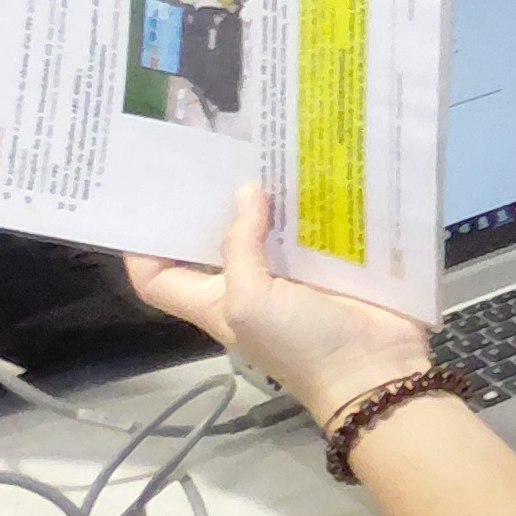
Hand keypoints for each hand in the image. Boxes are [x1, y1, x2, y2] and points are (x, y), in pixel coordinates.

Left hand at [127, 185, 435, 426]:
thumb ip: (240, 247)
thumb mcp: (250, 302)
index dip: (143, 250)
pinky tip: (313, 168)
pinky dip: (311, 200)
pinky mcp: (331, 263)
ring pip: (267, 226)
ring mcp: (291, 273)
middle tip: (210, 155)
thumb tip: (245, 192)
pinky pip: (313, 224)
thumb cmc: (299, 343)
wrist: (373, 368)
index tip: (145, 204)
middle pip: (214, 242)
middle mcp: (247, 284)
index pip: (159, 279)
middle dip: (210, 204)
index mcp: (215, 301)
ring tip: (260, 148)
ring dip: (266, 195)